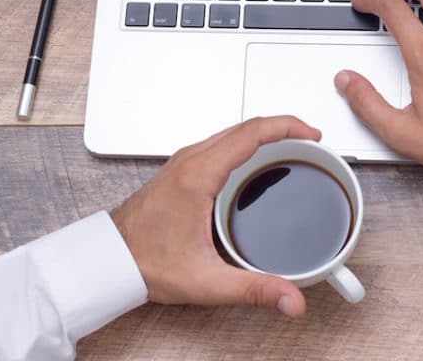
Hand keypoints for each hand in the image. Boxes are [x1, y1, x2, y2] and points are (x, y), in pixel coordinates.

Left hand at [111, 116, 321, 316]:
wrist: (109, 259)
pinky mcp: (182, 168)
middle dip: (284, 127)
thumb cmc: (145, 262)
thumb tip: (290, 297)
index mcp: (199, 175)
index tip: (312, 133)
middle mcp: (190, 160)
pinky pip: (221, 142)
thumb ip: (253, 289)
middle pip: (246, 125)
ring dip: (265, 133)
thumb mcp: (206, 281)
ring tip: (291, 148)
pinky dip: (247, 143)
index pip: (252, 132)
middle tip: (311, 141)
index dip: (288, 126)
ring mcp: (184, 161)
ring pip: (233, 131)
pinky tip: (257, 161)